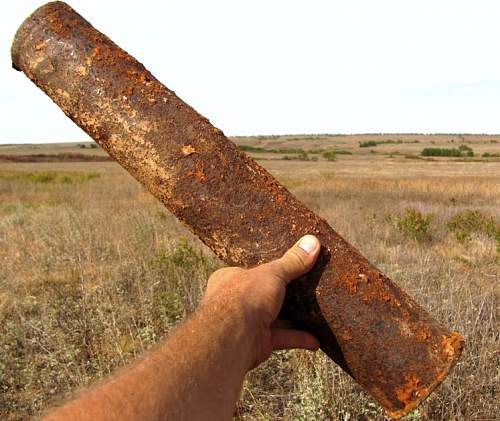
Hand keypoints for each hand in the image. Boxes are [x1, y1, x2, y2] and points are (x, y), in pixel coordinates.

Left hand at [203, 235, 320, 367]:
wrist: (233, 338)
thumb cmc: (244, 297)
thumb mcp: (272, 273)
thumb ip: (293, 261)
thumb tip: (312, 241)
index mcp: (231, 278)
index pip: (252, 269)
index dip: (270, 268)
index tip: (291, 265)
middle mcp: (237, 300)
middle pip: (266, 294)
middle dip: (285, 294)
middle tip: (308, 288)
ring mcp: (247, 322)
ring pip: (276, 317)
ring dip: (296, 318)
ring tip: (317, 312)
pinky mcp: (259, 341)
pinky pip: (282, 337)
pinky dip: (299, 338)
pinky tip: (316, 339)